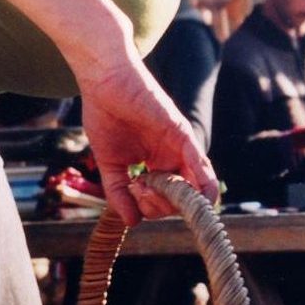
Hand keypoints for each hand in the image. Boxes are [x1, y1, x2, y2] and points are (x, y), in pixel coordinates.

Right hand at [77, 58, 218, 225]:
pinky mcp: (181, 133)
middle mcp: (174, 158)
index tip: (132, 197)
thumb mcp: (109, 163)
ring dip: (176, 200)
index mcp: (159, 164)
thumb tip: (132, 222)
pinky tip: (197, 194)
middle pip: (184, 200)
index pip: (168, 201)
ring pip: (197, 187)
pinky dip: (201, 181)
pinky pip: (198, 162)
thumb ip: (119, 192)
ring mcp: (180, 146)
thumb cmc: (105, 115)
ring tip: (147, 189)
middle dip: (162, 207)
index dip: (153, 209)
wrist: (103, 81)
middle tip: (138, 191)